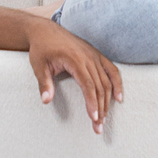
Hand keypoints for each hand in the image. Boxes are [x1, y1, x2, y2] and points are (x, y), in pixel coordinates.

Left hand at [25, 17, 122, 133]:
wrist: (45, 30)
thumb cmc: (41, 48)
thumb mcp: (38, 66)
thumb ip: (44, 84)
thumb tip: (46, 101)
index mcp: (75, 59)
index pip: (88, 85)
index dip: (92, 102)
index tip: (94, 117)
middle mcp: (88, 57)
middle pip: (100, 86)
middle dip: (101, 108)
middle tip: (98, 126)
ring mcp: (94, 55)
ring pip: (107, 80)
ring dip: (108, 101)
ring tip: (105, 118)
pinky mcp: (96, 55)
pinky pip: (111, 69)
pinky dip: (117, 83)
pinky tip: (119, 98)